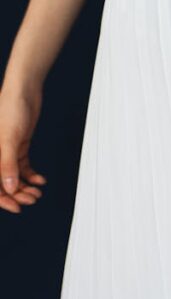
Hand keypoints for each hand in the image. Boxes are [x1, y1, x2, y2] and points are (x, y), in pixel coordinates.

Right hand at [0, 84, 46, 213]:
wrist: (23, 91)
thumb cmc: (9, 108)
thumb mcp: (8, 139)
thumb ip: (6, 165)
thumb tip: (8, 188)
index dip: (3, 199)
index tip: (16, 207)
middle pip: (2, 183)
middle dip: (17, 194)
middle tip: (32, 199)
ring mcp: (6, 151)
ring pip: (13, 177)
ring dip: (25, 187)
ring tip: (37, 192)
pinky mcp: (17, 146)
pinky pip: (22, 166)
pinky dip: (31, 175)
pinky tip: (40, 180)